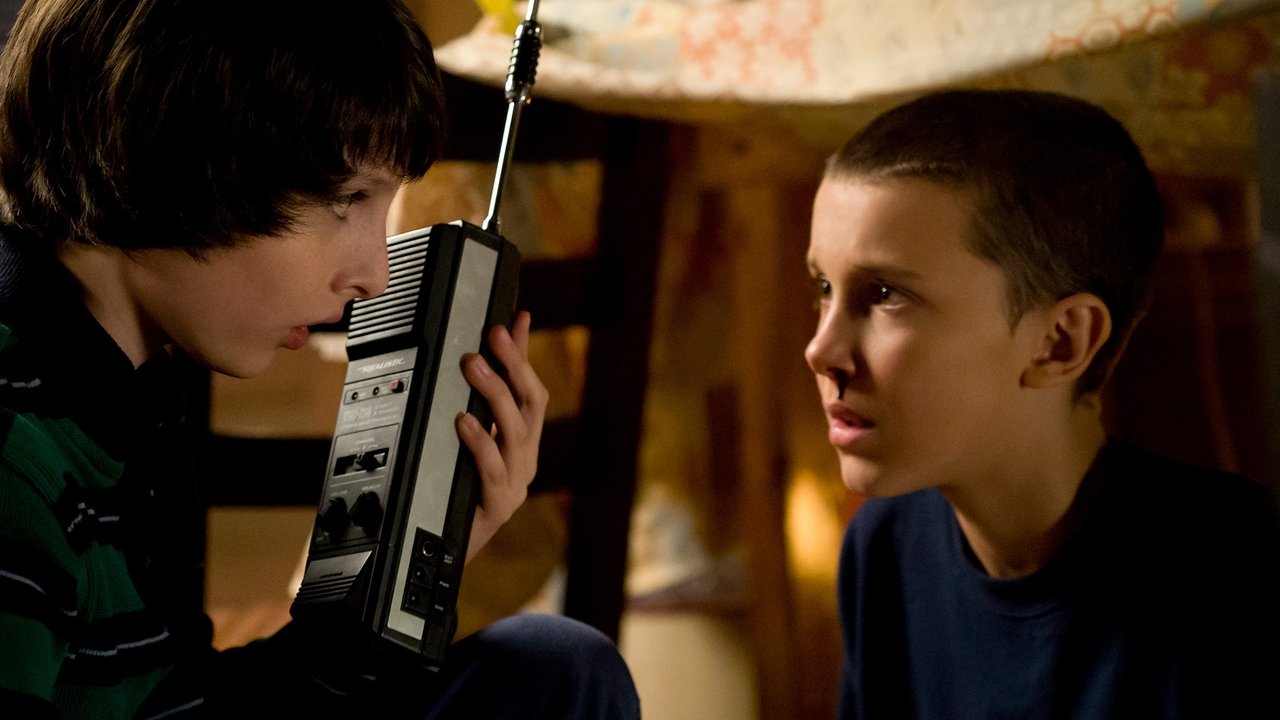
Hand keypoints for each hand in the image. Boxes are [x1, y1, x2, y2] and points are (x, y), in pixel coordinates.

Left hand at [456, 310, 547, 562]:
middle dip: (514, 366)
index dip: (524, 353)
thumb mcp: (477, 442)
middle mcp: (526, 459)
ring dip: (496, 395)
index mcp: (524, 442)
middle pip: (532, 405)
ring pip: (515, 432)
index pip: (532, 389)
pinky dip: (480, 441)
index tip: (513, 318)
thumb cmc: (464, 491)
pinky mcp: (497, 505)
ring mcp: (516, 483)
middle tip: (492, 335)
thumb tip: (485, 360)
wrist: (451, 549)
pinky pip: (491, 469)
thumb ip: (485, 401)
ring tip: (474, 366)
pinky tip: (464, 422)